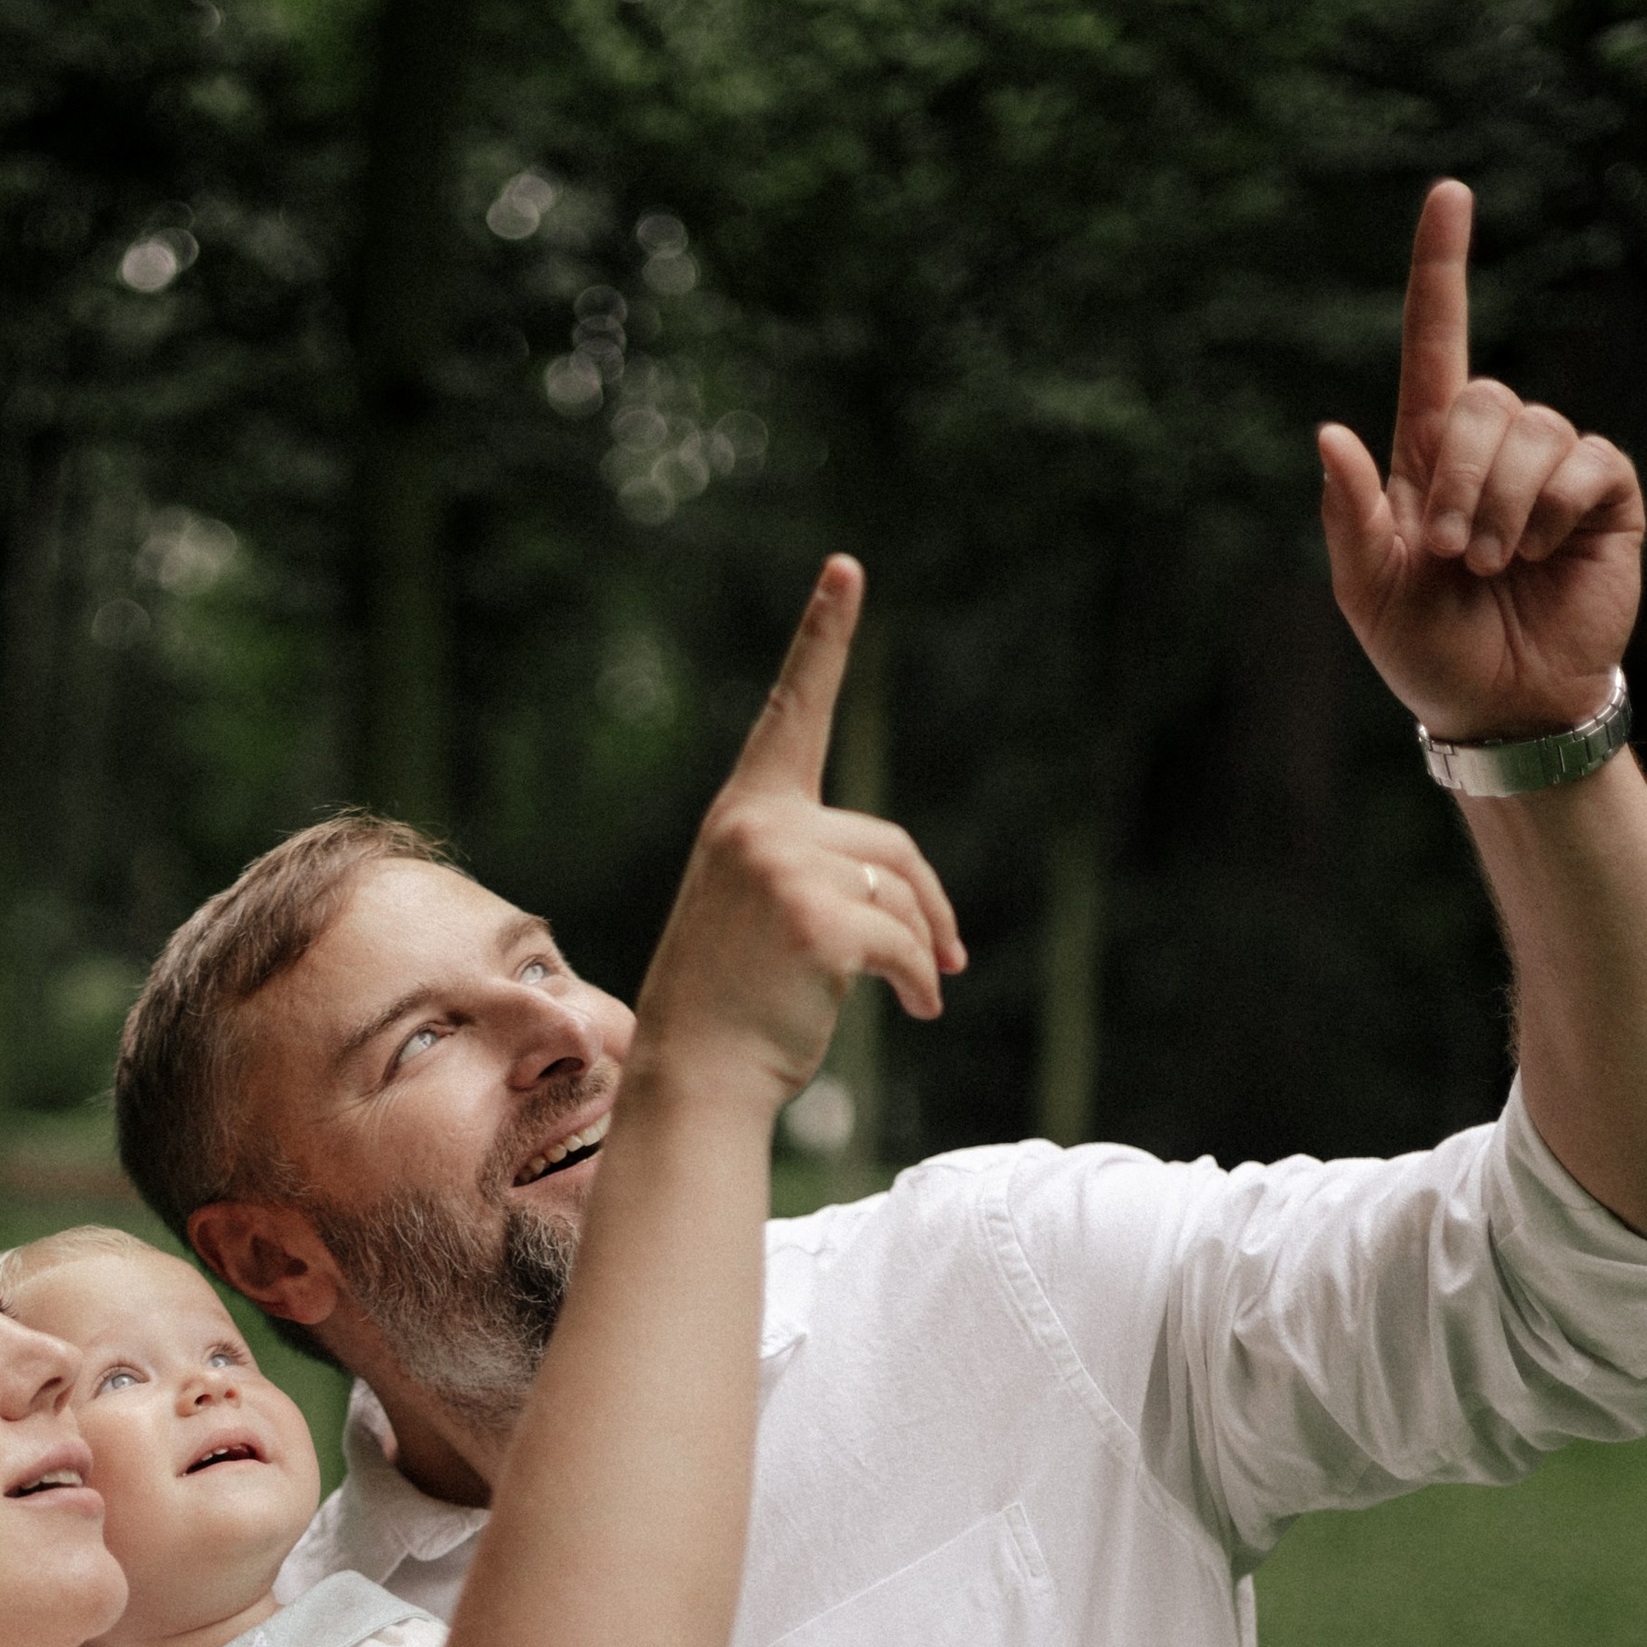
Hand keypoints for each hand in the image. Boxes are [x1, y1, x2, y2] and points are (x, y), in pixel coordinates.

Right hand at [632, 556, 965, 1110]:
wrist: (696, 1078)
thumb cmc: (732, 1006)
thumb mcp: (763, 914)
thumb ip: (816, 872)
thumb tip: (921, 906)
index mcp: (745, 814)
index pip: (794, 714)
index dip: (824, 638)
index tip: (847, 568)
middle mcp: (758, 828)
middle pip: (888, 846)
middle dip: (927, 907)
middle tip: (950, 961)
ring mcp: (782, 871)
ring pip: (900, 895)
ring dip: (926, 951)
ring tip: (921, 994)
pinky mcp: (814, 922)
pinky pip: (904, 942)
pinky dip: (923, 980)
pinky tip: (918, 1010)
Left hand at [1319, 179, 1644, 742]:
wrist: (1501, 705)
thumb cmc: (1427, 650)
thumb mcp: (1369, 591)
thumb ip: (1348, 516)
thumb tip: (1327, 431)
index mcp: (1426, 458)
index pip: (1434, 345)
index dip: (1440, 269)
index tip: (1449, 194)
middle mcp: (1491, 448)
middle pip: (1484, 401)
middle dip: (1461, 480)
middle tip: (1452, 553)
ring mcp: (1550, 466)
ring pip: (1534, 431)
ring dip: (1504, 507)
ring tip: (1494, 567)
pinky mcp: (1602, 492)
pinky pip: (1586, 462)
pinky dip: (1556, 510)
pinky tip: (1544, 553)